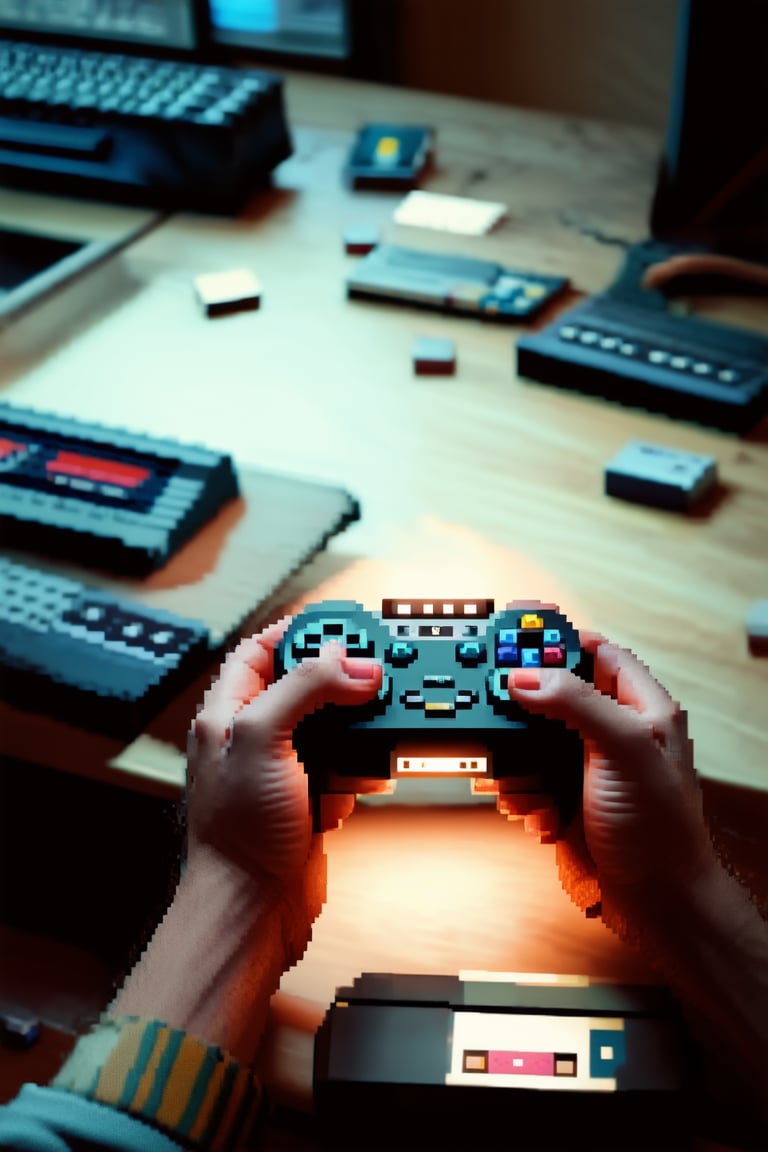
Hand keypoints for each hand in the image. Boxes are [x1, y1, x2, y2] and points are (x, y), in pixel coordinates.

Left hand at [185, 622, 381, 956]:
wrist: (254, 909)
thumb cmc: (237, 833)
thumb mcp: (262, 739)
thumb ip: (302, 688)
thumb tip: (344, 659)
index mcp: (228, 713)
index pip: (262, 649)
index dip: (300, 631)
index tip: (343, 624)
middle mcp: (252, 737)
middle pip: (303, 684)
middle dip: (341, 677)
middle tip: (375, 669)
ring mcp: (282, 770)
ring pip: (329, 726)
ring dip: (357, 725)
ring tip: (381, 718)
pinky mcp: (308, 800)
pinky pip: (343, 767)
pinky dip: (359, 769)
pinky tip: (363, 777)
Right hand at [503, 631, 718, 928]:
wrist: (656, 902)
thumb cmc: (662, 829)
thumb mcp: (624, 749)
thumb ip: (576, 703)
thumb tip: (527, 676)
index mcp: (641, 709)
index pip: (596, 653)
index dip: (557, 643)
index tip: (515, 639)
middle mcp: (614, 734)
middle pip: (553, 697)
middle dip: (523, 712)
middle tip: (496, 712)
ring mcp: (588, 768)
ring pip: (531, 744)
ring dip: (519, 766)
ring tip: (529, 788)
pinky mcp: (567, 800)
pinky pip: (526, 784)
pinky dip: (524, 799)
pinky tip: (541, 817)